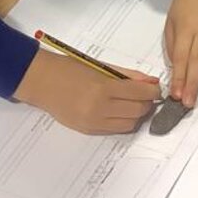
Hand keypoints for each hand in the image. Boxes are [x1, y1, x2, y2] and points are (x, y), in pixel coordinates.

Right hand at [14, 51, 163, 134]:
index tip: (155, 88)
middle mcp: (99, 108)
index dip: (153, 92)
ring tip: (131, 103)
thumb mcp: (102, 66)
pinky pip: (115, 130)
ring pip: (129, 124)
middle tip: (145, 95)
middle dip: (147, 103)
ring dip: (136, 114)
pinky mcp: (87, 130)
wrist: (42, 81)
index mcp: (103, 88)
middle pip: (138, 111)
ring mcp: (93, 122)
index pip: (140, 94)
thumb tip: (150, 82)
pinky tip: (118, 110)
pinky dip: (122, 121)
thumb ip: (128, 75)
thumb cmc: (70, 68)